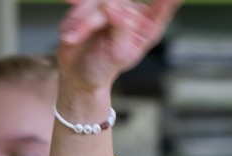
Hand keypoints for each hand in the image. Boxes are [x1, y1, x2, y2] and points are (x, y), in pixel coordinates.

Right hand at [57, 0, 179, 91]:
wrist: (78, 72)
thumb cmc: (103, 68)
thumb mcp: (118, 54)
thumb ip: (121, 28)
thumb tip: (115, 6)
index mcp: (148, 27)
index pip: (163, 5)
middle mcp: (133, 14)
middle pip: (118, 2)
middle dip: (93, 20)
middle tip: (77, 34)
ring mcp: (113, 7)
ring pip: (97, 2)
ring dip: (80, 20)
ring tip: (71, 38)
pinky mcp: (93, 5)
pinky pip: (83, 1)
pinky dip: (73, 14)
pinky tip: (67, 27)